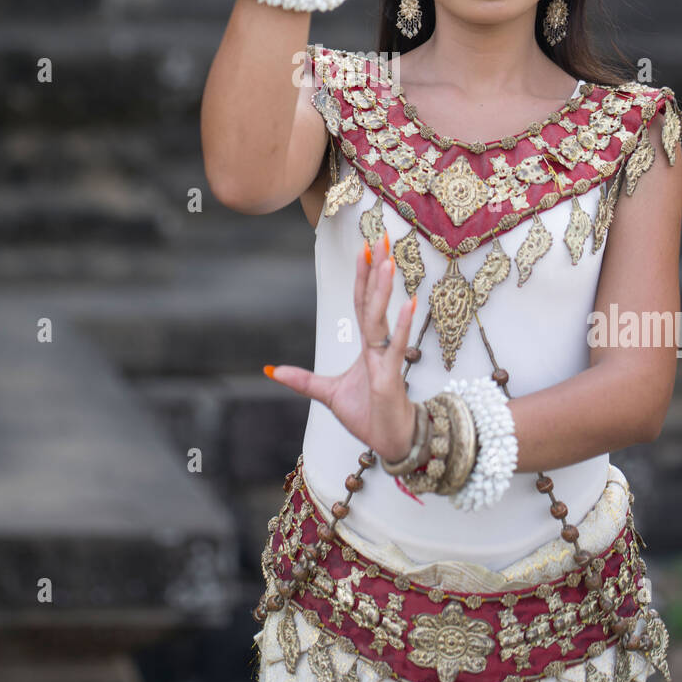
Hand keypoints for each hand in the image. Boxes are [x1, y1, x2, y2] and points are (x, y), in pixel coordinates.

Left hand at [266, 234, 418, 463]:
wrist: (389, 442)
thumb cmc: (368, 415)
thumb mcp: (328, 393)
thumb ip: (303, 380)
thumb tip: (272, 370)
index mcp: (367, 346)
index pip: (362, 304)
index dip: (362, 278)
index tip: (365, 250)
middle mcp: (378, 346)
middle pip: (374, 302)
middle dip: (376, 271)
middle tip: (380, 239)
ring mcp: (386, 359)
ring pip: (383, 319)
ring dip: (384, 290)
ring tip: (387, 261)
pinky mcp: (391, 378)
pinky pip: (397, 347)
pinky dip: (403, 326)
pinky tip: (409, 303)